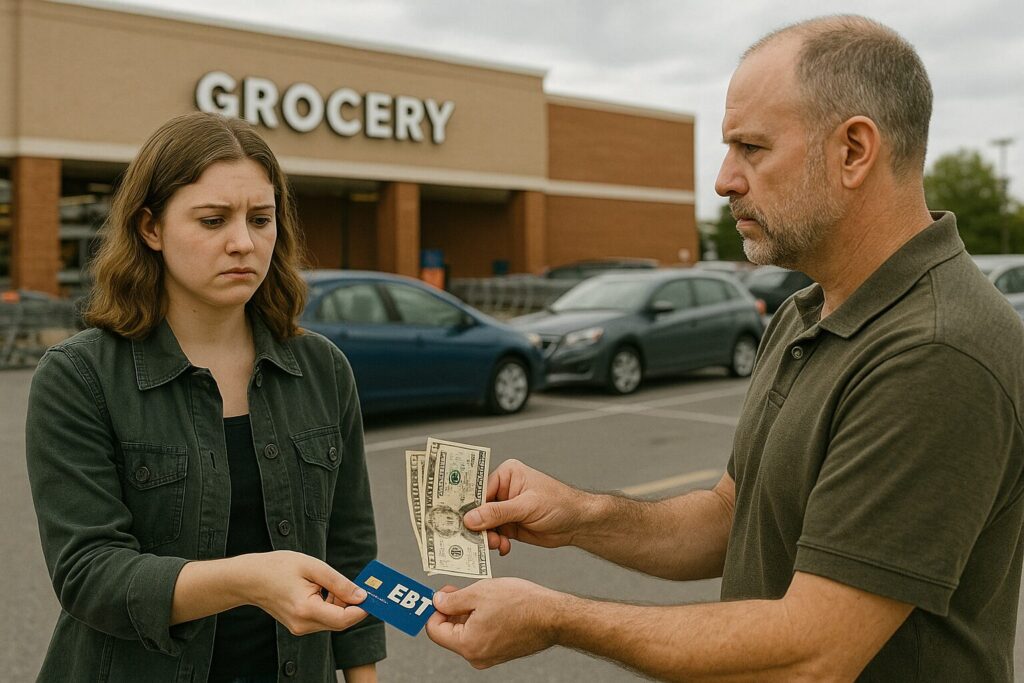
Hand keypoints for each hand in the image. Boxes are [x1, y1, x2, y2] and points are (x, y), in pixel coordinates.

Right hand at [242, 550, 367, 634]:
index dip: (361, 608)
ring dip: (340, 604)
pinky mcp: (298, 625)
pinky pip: (323, 619)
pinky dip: (330, 606)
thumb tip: (361, 596)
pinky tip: (323, 589)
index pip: (344, 619)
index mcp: (306, 610)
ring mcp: (299, 627)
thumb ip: (339, 583)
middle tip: (355, 583)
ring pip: (333, 621)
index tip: (371, 594)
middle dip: (352, 604)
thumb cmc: (279, 567)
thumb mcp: (312, 567)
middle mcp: (303, 624)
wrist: (250, 578)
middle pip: (340, 622)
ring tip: (329, 582)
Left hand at [426, 579, 560, 668]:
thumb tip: (437, 602)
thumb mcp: (480, 592)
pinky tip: (492, 605)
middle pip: (449, 632)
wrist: (553, 616)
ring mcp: (489, 656)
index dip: (435, 609)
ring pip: (465, 632)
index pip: (434, 630)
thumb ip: (453, 599)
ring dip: (467, 613)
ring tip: (482, 595)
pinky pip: (480, 635)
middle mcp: (476, 656)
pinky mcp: (500, 652)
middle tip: (460, 589)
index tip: (442, 594)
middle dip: (452, 609)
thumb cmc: (522, 604)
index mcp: (467, 644)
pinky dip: (480, 619)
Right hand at [464, 459, 587, 554]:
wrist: (578, 523)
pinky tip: (503, 548)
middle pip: (478, 508)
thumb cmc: (559, 503)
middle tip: (475, 538)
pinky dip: (496, 543)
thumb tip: (471, 518)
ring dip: (487, 537)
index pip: (479, 489)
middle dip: (477, 525)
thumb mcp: (526, 506)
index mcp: (507, 474)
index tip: (457, 519)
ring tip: (496, 544)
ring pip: (484, 525)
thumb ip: (498, 513)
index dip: (468, 505)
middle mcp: (503, 490)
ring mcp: (505, 508)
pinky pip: (494, 535)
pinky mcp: (510, 525)